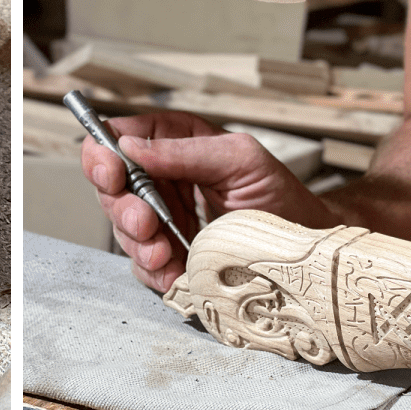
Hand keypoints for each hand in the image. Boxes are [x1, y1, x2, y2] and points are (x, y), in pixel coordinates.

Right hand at [82, 111, 333, 290]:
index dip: (103, 152)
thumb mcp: (240, 159)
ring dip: (138, 243)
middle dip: (121, 205)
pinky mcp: (172, 256)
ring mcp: (165, 219)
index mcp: (175, 143)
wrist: (307, 253)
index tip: (110, 172)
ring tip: (164, 252)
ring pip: (123, 227)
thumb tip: (132, 145)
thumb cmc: (282, 198)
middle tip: (144, 221)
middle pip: (112, 186)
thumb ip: (186, 150)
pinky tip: (173, 272)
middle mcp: (164, 179)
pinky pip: (145, 265)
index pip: (119, 137)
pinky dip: (153, 271)